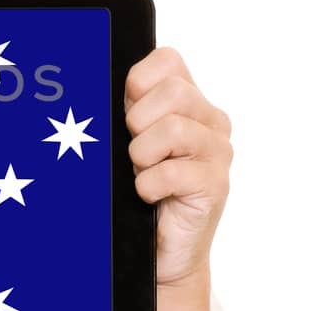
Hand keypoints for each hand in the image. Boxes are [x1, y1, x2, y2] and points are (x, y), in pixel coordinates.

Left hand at [123, 46, 232, 291]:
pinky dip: (148, 185)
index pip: (168, 60)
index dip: (138, 81)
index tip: (126, 111)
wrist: (161, 250)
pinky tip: (147, 195)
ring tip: (140, 172)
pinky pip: (173, 172)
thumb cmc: (140, 191)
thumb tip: (91, 83)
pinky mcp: (216, 185)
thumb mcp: (127, 141)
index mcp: (190, 101)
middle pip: (174, 91)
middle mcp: (211, 122)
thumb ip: (124, 110)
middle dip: (138, 120)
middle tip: (133, 149)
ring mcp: (218, 153)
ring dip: (142, 154)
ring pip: (175, 128)